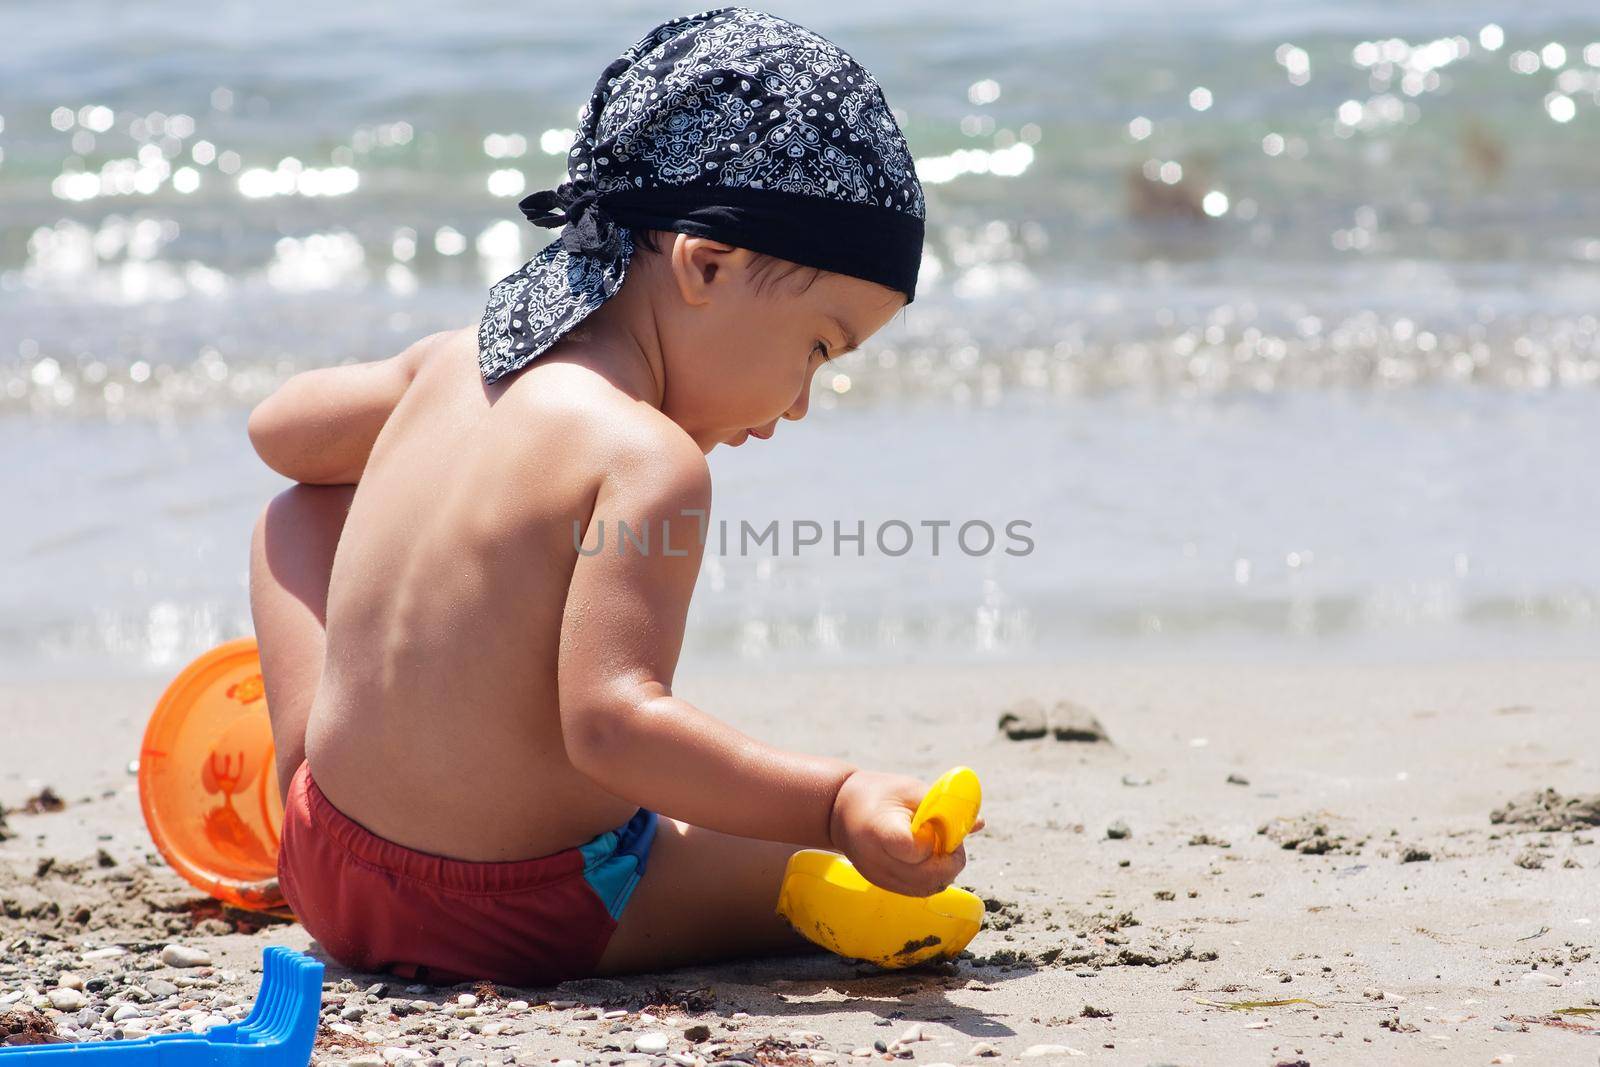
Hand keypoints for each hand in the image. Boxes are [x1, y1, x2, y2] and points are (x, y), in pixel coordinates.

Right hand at [827, 770, 975, 896]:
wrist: (838, 811)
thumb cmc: (878, 793)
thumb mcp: (910, 789)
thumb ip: (943, 807)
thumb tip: (979, 823)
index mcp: (880, 829)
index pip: (912, 849)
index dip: (932, 844)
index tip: (935, 830)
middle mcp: (877, 859)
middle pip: (925, 877)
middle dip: (950, 864)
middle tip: (953, 846)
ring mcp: (878, 876)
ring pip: (925, 889)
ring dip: (943, 873)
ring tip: (940, 851)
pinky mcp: (882, 885)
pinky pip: (917, 891)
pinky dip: (932, 879)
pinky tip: (930, 859)